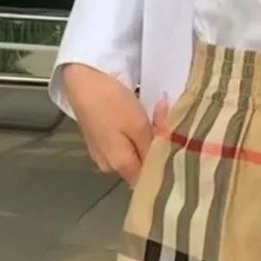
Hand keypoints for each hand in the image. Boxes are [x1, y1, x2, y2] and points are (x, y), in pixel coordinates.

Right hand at [63, 64, 164, 187]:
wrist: (82, 81)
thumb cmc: (111, 103)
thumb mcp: (139, 125)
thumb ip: (153, 148)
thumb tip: (163, 167)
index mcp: (119, 166)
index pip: (149, 180)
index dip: (165, 165)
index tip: (177, 145)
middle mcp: (109, 166)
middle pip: (142, 165)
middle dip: (158, 146)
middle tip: (168, 121)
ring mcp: (102, 154)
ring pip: (134, 153)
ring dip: (148, 137)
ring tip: (158, 113)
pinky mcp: (99, 140)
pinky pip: (124, 144)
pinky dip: (135, 133)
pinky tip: (141, 116)